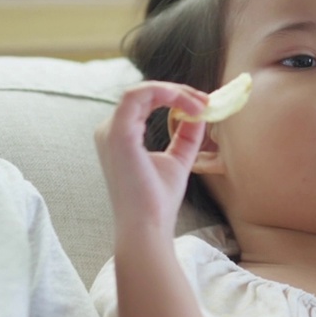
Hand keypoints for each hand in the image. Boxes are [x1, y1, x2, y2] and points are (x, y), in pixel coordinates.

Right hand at [94, 81, 209, 242]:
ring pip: (141, 90)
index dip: (175, 97)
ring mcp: (110, 131)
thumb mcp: (178, 159)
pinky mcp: (118, 133)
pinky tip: (188, 105)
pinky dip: (165, 93)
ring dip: (175, 91)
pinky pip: (138, 96)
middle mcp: (109, 130)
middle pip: (144, 94)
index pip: (145, 102)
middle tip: (206, 101)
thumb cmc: (158, 200)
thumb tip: (200, 113)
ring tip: (200, 104)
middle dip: (179, 92)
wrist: (148, 226)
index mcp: (121, 135)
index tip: (203, 105)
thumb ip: (186, 136)